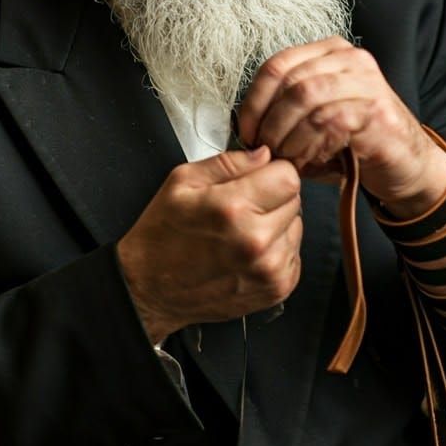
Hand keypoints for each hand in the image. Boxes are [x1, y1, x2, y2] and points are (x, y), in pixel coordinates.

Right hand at [116, 146, 301, 342]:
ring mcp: (269, 269)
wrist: (149, 290)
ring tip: (243, 232)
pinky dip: (277, 250)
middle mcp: (256, 241)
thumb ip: (229, 162)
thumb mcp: (182, 181)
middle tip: (244, 206)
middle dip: (274, 197)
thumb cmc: (161, 235)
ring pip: (296, 226)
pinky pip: (294, 254)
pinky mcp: (276, 289)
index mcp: (232, 208)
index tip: (258, 178)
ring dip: (277, 224)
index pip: (289, 177)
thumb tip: (264, 155)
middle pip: (295, 200)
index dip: (273, 172)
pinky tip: (249, 252)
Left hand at [236, 37, 445, 216]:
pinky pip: (329, 121)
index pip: (276, 64)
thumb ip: (283, 113)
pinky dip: (310, 144)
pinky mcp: (378, 109)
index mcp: (329, 53)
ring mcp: (367, 81)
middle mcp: (350, 58)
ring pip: (306, 97)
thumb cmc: (354, 144)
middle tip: (265, 151)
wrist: (407, 165)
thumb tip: (244, 129)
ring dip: (288, 135)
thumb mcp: (313, 120)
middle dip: (269, 121)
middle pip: (290, 81)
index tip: (246, 133)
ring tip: (287, 158)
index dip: (254, 101)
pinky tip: (309, 161)